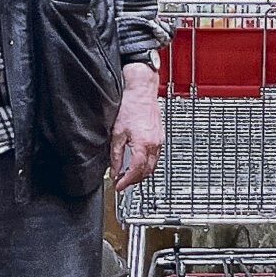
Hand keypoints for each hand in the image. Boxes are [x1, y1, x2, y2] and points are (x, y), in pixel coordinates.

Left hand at [111, 62, 164, 190]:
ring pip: (153, 165)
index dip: (127, 181)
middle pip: (147, 171)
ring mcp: (159, 140)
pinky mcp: (160, 137)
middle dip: (135, 180)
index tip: (120, 186)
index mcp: (143, 144)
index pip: (137, 171)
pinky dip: (147, 164)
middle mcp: (154, 144)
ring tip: (129, 175)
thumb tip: (115, 169)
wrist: (141, 90)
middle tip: (123, 182)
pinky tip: (138, 162)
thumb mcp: (117, 133)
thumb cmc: (131, 105)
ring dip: (142, 173)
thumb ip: (116, 155)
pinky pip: (156, 157)